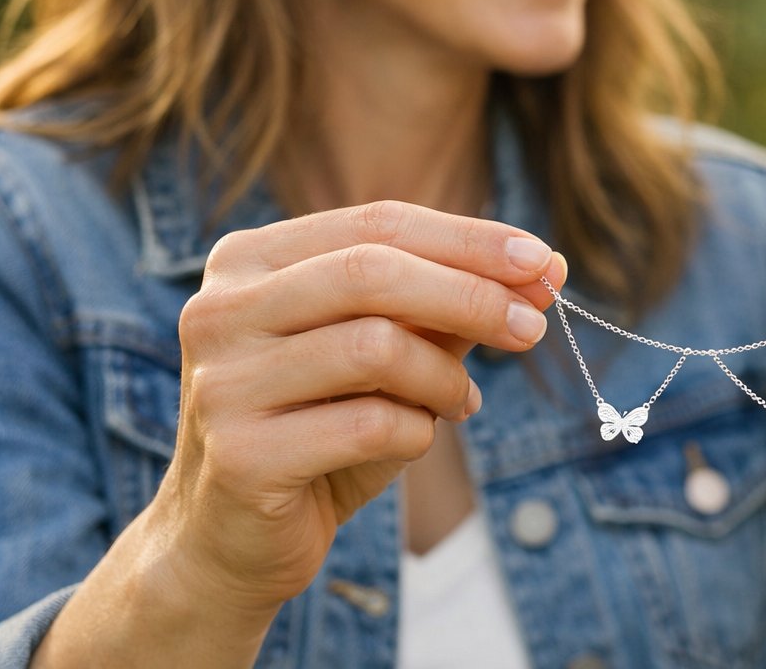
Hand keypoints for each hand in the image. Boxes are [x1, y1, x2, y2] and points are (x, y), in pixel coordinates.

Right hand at [151, 200, 565, 615]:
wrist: (231, 542)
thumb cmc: (320, 428)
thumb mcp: (387, 355)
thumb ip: (450, 306)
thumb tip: (546, 270)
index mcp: (249, 261)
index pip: (377, 223)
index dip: (470, 239)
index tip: (544, 261)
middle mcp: (218, 309)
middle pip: (373, 271)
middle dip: (472, 295)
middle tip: (533, 327)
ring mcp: (221, 382)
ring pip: (375, 347)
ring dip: (445, 377)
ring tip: (462, 402)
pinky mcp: (240, 456)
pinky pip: (370, 425)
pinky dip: (417, 432)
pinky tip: (416, 440)